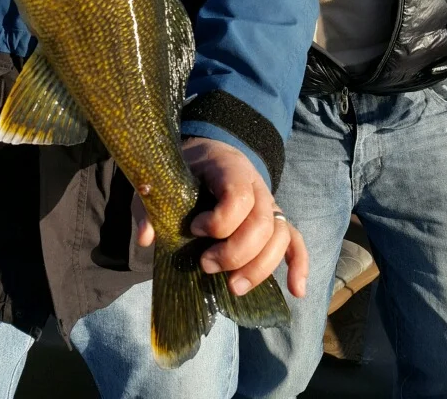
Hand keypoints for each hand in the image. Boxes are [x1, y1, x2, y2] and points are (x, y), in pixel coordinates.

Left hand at [134, 137, 307, 298]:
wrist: (209, 156)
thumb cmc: (186, 170)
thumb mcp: (165, 180)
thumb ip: (151, 205)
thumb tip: (147, 238)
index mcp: (231, 168)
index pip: (240, 197)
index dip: (219, 221)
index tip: (194, 229)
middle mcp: (257, 186)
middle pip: (262, 224)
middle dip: (235, 253)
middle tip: (206, 265)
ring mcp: (270, 204)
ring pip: (279, 237)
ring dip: (259, 268)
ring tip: (232, 287)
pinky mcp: (275, 222)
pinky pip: (296, 241)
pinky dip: (298, 265)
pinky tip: (296, 291)